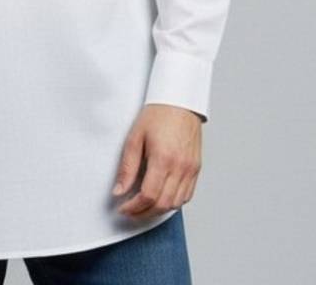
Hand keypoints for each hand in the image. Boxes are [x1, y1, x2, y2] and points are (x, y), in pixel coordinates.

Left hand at [111, 104, 202, 219]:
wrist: (179, 101)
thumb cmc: (158, 114)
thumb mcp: (135, 137)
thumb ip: (127, 167)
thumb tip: (119, 190)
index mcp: (163, 158)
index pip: (148, 195)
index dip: (134, 207)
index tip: (123, 208)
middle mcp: (180, 167)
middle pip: (162, 204)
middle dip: (143, 213)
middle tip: (130, 211)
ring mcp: (190, 169)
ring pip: (176, 204)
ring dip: (158, 210)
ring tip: (143, 207)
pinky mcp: (196, 169)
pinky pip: (187, 195)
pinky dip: (173, 202)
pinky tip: (161, 198)